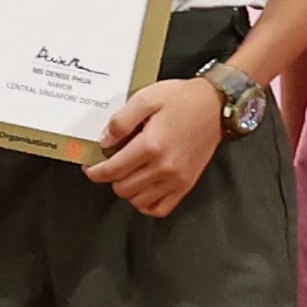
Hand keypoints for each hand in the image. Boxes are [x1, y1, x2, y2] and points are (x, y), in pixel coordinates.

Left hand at [90, 76, 225, 218]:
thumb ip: (121, 121)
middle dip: (110, 178)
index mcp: (151, 145)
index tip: (90, 167)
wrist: (216, 105)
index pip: (112, 171)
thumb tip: (104, 141)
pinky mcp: (186, 185)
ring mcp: (177, 179)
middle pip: (123, 188)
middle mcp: (164, 167)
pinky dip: (146, 203)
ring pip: (138, 200)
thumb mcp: (146, 98)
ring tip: (127, 173)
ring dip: (127, 189)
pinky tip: (142, 188)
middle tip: (110, 164)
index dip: (95, 171)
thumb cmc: (182, 99)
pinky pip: (160, 209)